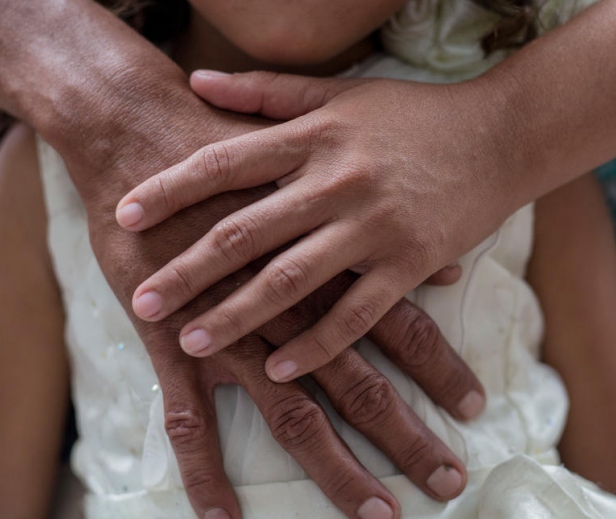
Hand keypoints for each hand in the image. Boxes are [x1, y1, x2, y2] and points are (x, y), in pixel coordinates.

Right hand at [44, 63, 483, 518]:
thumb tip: (443, 265)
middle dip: (408, 435)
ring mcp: (232, 330)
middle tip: (448, 482)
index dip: (439, 368)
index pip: (399, 326)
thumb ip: (376, 230)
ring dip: (335, 469)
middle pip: (362, 383)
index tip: (474, 408)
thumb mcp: (312, 185)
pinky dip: (205, 472)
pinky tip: (223, 518)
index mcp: (327, 264)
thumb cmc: (235, 156)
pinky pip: (190, 421)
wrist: (141, 135)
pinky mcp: (171, 342)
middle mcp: (292, 306)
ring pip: (293, 413)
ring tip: (375, 513)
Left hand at [115, 70, 522, 382]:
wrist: (500, 135)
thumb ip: (265, 92)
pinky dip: (317, 343)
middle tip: (141, 300)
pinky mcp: (411, 261)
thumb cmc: (413, 115)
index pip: (226, 161)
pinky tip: (279, 368)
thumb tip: (196, 79)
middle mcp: (337, 180)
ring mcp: (375, 224)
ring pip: (293, 277)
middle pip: (246, 229)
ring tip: (193, 342)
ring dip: (239, 313)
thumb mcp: (339, 94)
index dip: (172, 188)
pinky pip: (357, 312)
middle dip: (188, 268)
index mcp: (314, 135)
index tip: (123, 214)